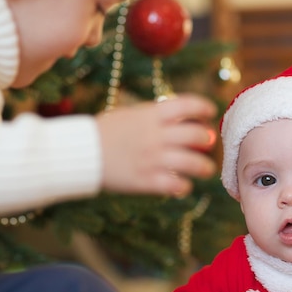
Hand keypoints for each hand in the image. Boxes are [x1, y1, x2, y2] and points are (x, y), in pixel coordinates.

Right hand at [96, 94, 216, 196]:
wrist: (82, 153)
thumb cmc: (104, 132)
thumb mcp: (129, 114)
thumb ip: (153, 115)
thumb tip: (177, 115)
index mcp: (151, 115)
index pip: (187, 104)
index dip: (204, 107)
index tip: (210, 112)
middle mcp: (156, 135)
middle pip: (196, 134)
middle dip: (207, 138)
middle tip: (208, 142)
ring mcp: (152, 159)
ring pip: (192, 162)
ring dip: (204, 166)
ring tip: (206, 169)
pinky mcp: (146, 180)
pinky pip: (175, 185)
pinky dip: (184, 186)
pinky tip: (183, 186)